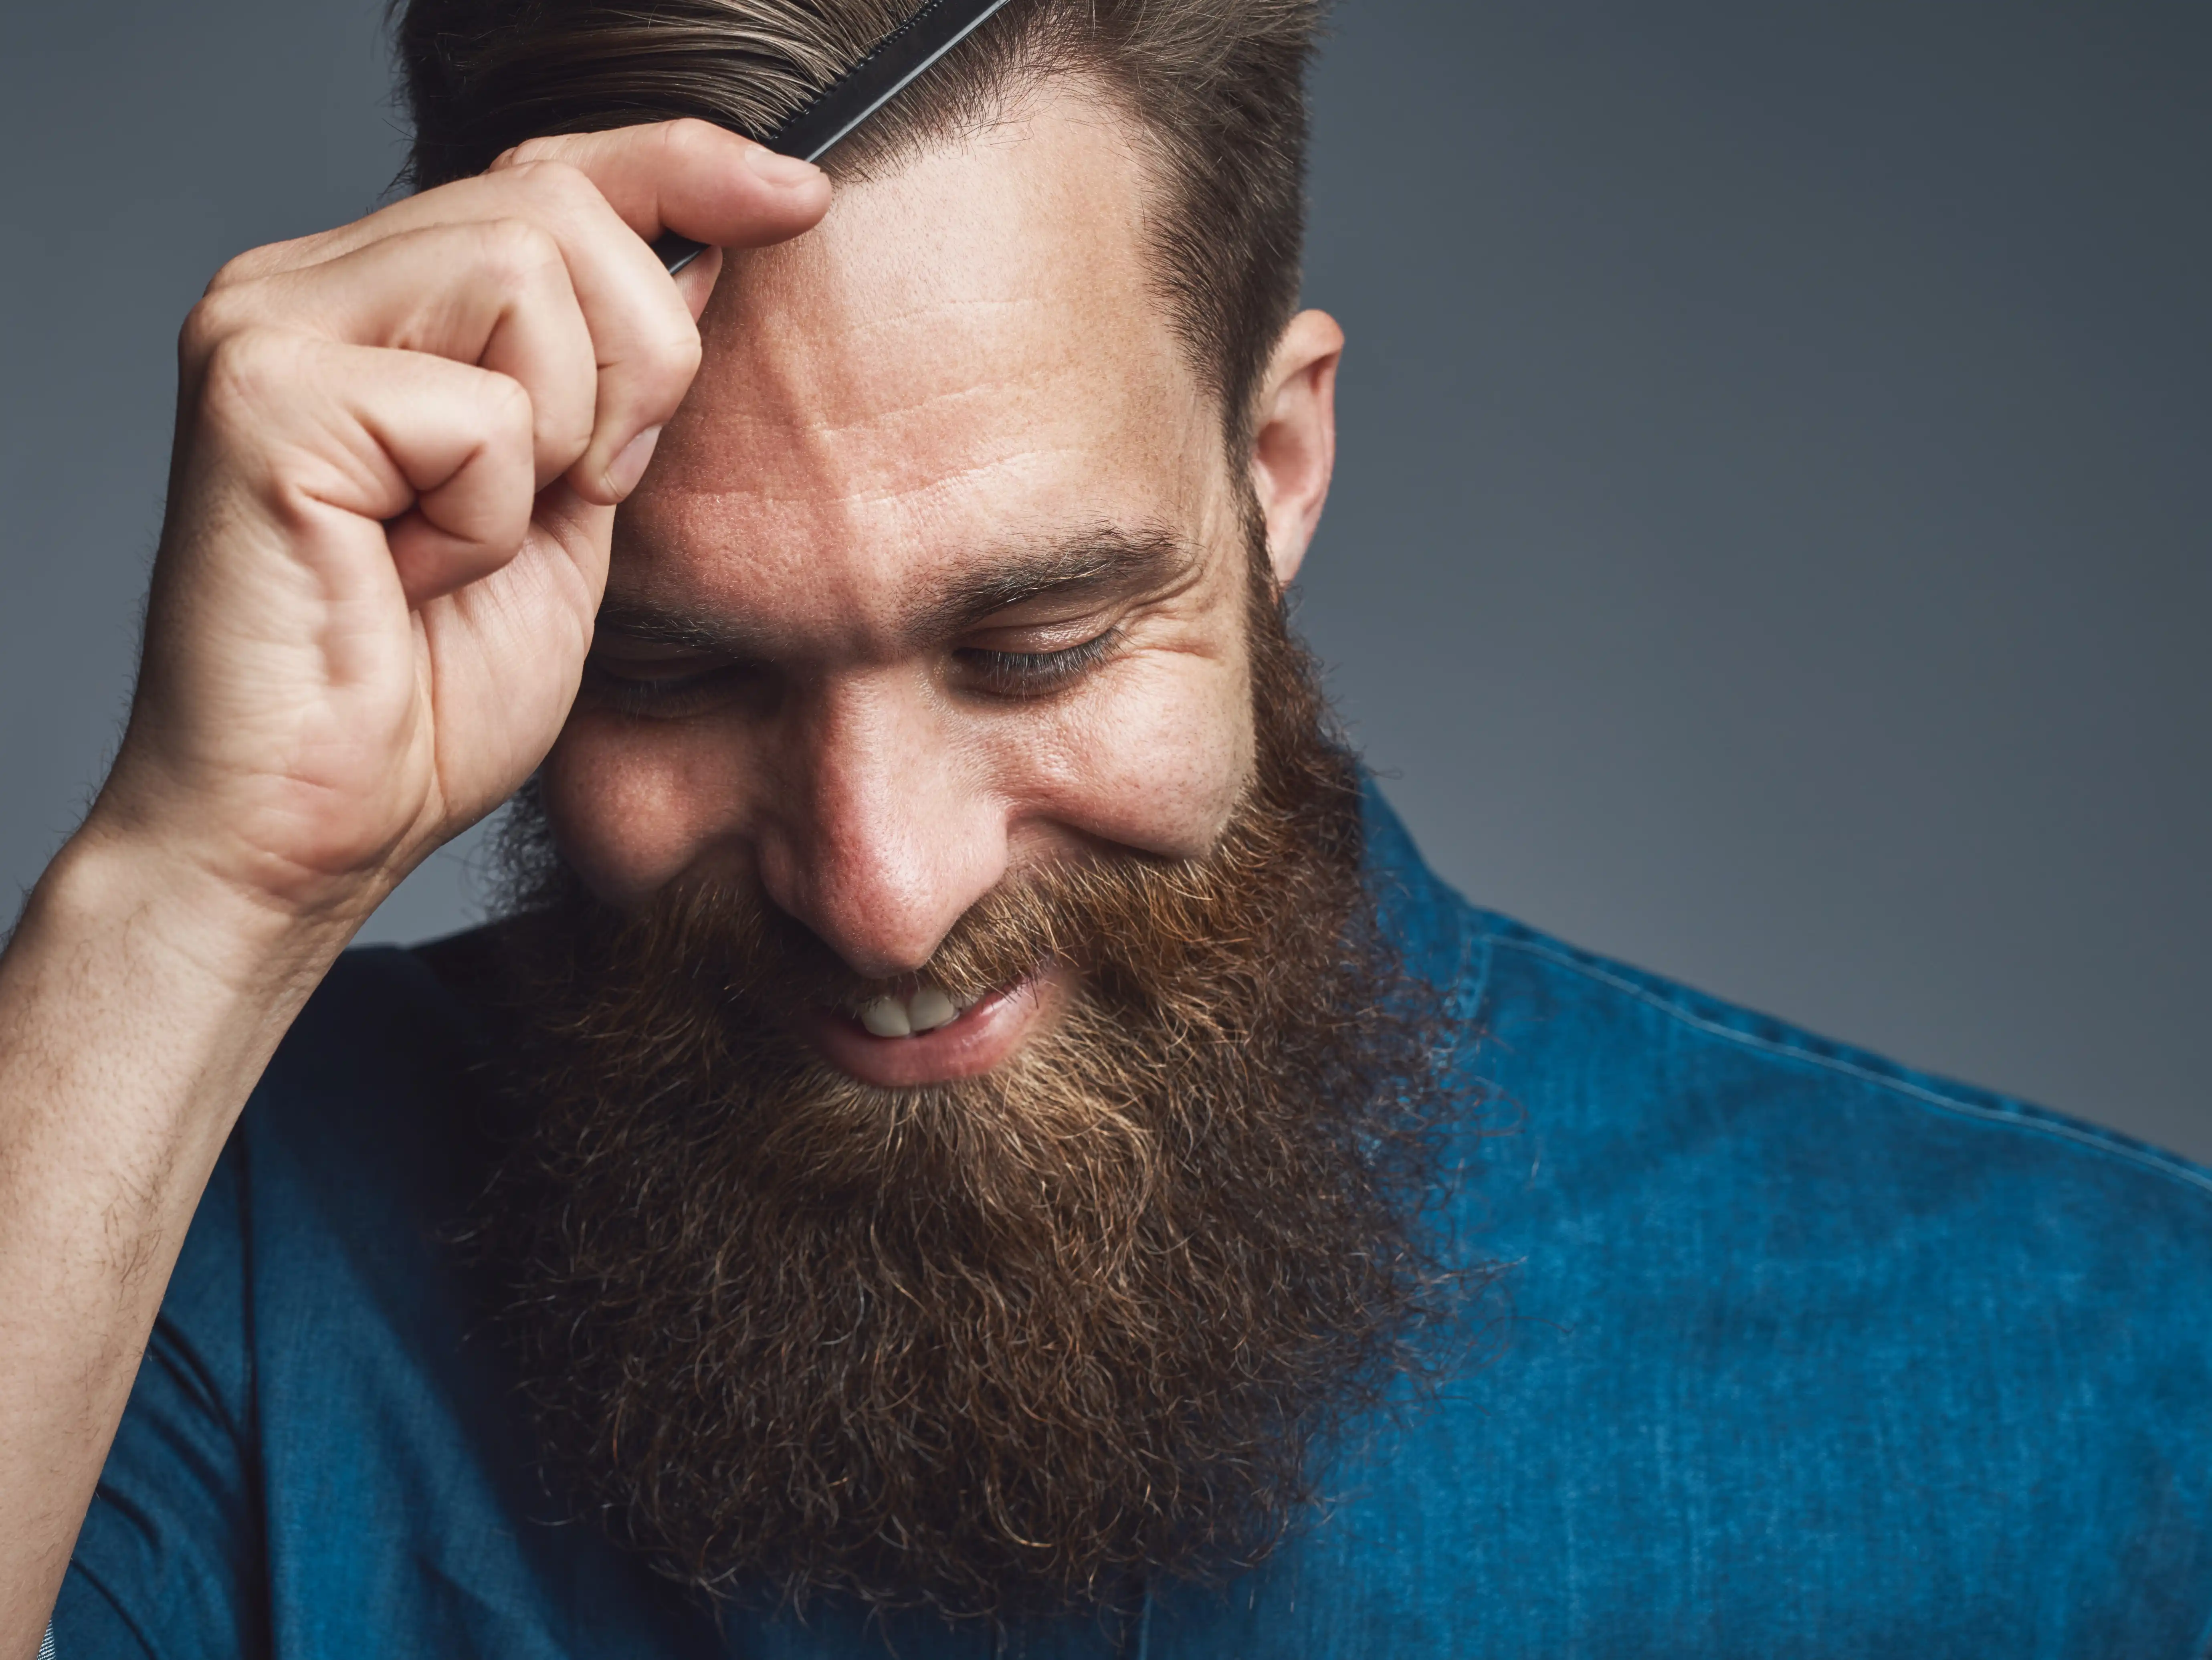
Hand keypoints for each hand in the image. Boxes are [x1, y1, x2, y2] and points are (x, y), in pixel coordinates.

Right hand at [89, 120, 829, 931]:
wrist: (313, 826)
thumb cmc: (427, 691)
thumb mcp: (568, 507)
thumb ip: (614, 382)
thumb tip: (703, 248)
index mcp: (374, 302)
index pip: (548, 175)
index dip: (683, 168)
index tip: (803, 198)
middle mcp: (302, 286)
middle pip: (558, 208)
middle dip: (632, 366)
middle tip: (573, 496)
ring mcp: (265, 329)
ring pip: (525, 275)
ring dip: (555, 439)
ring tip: (474, 540)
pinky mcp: (258, 396)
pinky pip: (478, 410)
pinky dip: (485, 517)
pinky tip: (415, 577)